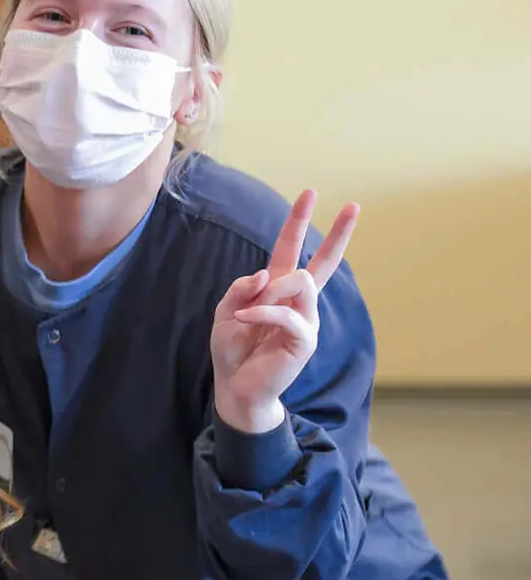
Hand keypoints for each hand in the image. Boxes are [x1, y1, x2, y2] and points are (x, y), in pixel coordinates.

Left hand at [211, 189, 357, 432]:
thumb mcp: (226, 311)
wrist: (237, 386)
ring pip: (299, 283)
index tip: (310, 193)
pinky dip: (262, 313)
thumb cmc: (233, 348)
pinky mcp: (305, 339)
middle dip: (337, 233)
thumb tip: (265, 275)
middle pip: (322, 262)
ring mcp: (305, 319)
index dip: (298, 222)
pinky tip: (244, 321)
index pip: (290, 248)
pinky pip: (287, 313)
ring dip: (268, 292)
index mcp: (277, 289)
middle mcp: (297, 301)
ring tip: (245, 313)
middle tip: (353, 206)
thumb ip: (242, 288)